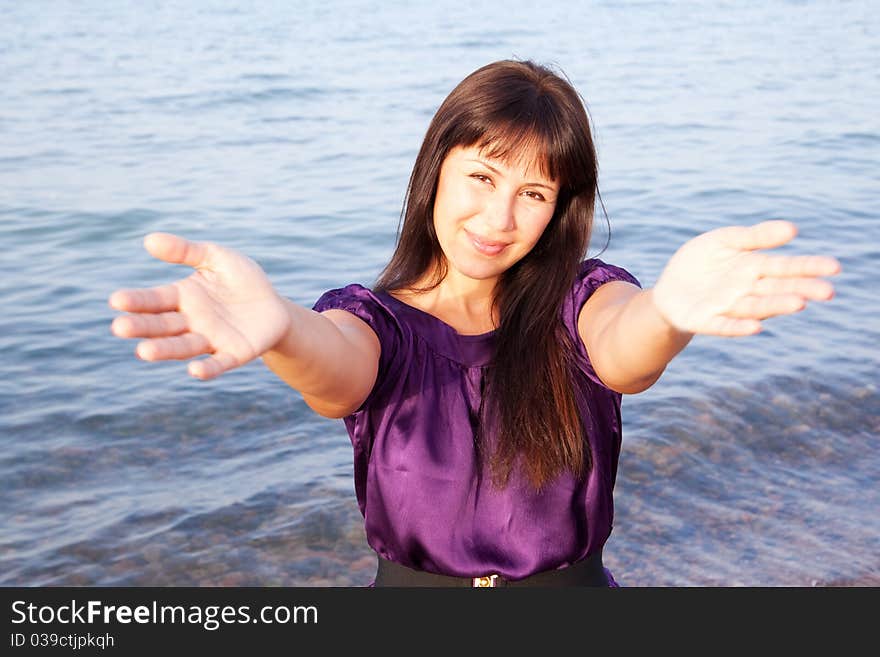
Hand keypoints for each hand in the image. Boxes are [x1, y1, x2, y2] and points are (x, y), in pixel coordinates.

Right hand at [109, 233, 291, 378]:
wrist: (275, 307)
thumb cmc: (242, 280)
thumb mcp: (217, 258)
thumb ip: (186, 251)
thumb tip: (149, 240)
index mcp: (182, 297)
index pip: (154, 300)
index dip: (136, 301)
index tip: (116, 300)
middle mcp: (191, 322)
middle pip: (162, 325)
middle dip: (142, 327)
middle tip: (120, 328)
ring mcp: (211, 340)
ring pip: (184, 346)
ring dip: (165, 350)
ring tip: (144, 352)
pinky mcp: (234, 354)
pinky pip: (218, 363)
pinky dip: (206, 369)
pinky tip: (194, 371)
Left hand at [651, 220, 840, 335]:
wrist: (668, 289)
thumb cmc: (700, 263)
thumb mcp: (723, 241)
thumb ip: (754, 236)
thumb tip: (793, 229)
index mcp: (753, 268)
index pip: (785, 267)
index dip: (809, 267)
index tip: (834, 267)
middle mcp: (746, 290)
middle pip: (777, 289)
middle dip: (801, 290)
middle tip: (828, 291)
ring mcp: (727, 307)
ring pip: (755, 307)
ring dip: (776, 306)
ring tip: (798, 304)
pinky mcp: (705, 321)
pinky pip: (723, 325)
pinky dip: (738, 327)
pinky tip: (755, 328)